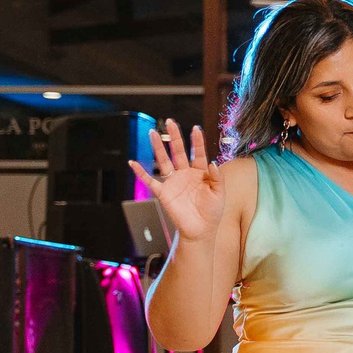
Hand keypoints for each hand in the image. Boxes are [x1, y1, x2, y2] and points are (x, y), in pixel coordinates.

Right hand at [130, 120, 222, 243]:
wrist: (201, 230)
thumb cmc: (212, 212)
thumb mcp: (219, 194)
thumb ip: (217, 178)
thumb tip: (214, 163)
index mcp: (200, 173)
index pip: (198, 153)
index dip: (197, 141)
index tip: (196, 128)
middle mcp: (185, 174)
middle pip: (179, 151)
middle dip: (175, 137)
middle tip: (170, 122)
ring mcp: (174, 182)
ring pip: (164, 161)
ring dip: (158, 147)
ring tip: (153, 133)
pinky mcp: (164, 193)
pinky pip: (150, 181)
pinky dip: (141, 172)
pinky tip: (133, 163)